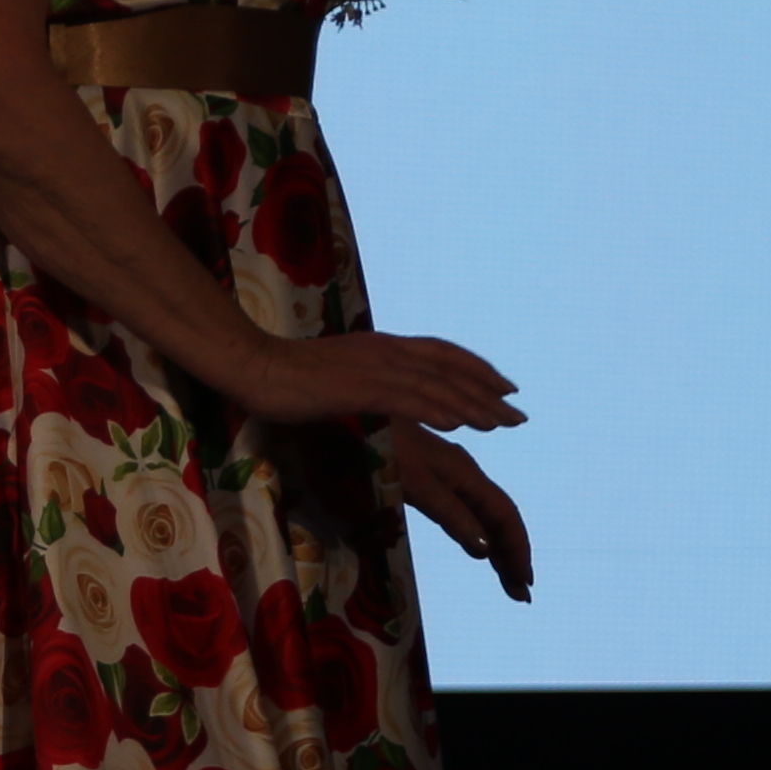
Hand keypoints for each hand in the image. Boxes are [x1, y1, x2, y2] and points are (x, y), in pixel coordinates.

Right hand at [213, 328, 523, 435]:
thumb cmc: (287, 373)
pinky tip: (458, 425)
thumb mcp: (339, 370)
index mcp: (382, 344)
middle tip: (518, 414)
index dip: (477, 369)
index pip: (443, 353)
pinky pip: (407, 399)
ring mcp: (374, 366)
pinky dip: (436, 409)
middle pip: (450, 369)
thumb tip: (387, 390)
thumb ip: (368, 375)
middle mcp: (386, 349)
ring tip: (502, 425)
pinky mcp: (358, 386)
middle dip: (488, 391)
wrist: (252, 364)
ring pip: (436, 385)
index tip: (505, 386)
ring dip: (473, 405)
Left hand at [385, 426, 534, 602]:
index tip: (524, 586)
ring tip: (506, 578)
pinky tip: (477, 545)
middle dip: (512, 554)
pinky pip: (462, 507)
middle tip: (520, 594)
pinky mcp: (425, 474)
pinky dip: (475, 531)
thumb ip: (449, 511)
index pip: (503, 516)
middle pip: (498, 516)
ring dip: (497, 546)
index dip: (517, 549)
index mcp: (464, 473)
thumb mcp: (412, 480)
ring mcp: (445, 472)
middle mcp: (462, 472)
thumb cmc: (375, 441)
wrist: (345, 406)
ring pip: (481, 512)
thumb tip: (485, 550)